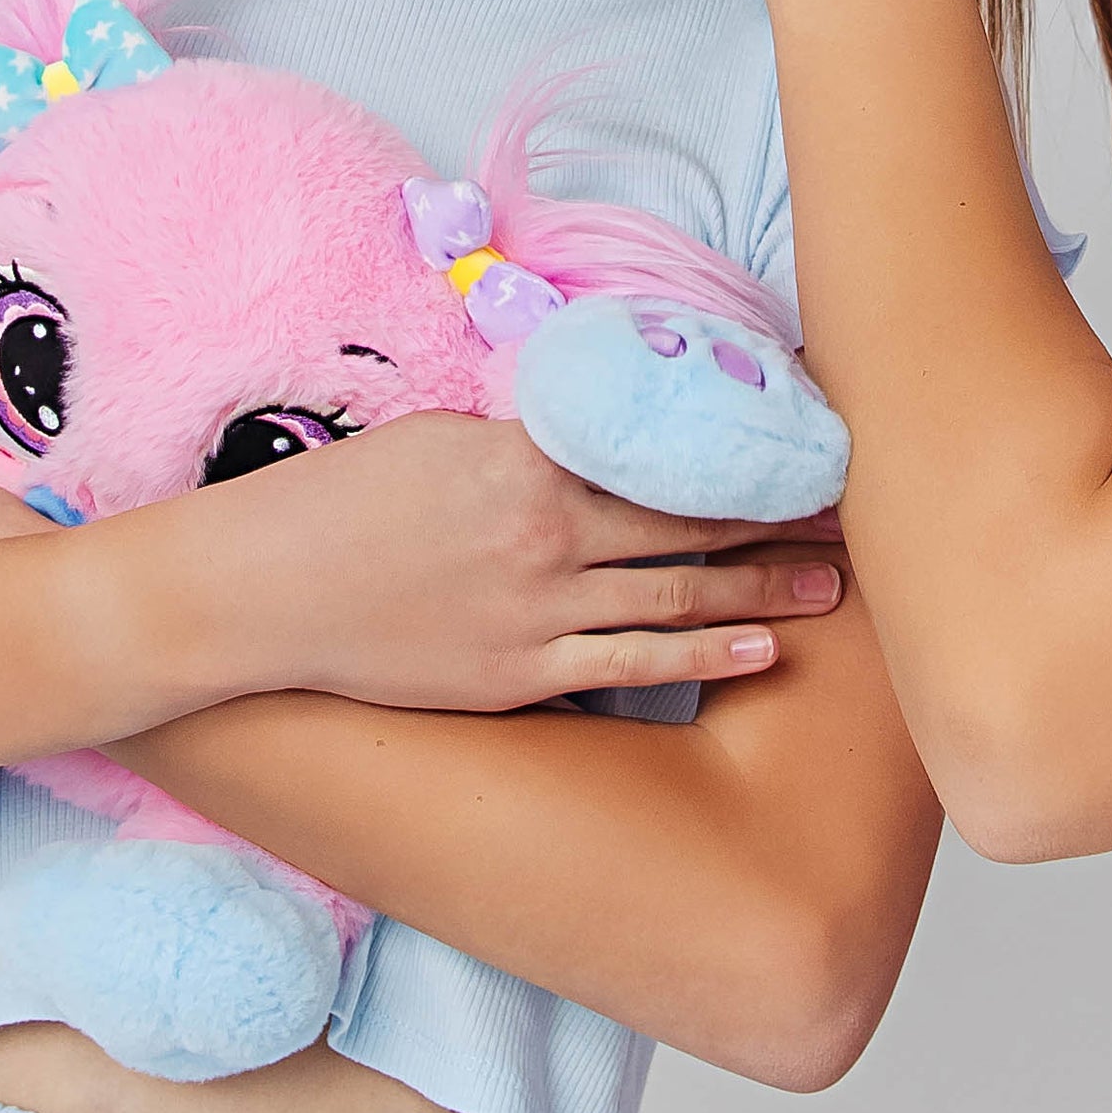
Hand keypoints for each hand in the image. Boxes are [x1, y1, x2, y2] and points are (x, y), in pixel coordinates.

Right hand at [159, 408, 844, 712]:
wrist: (259, 594)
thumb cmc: (334, 502)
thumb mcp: (434, 440)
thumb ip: (522, 444)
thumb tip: (587, 449)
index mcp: (523, 461)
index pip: (657, 452)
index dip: (734, 447)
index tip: (795, 434)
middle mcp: (545, 537)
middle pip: (688, 526)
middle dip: (777, 518)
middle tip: (852, 511)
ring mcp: (535, 616)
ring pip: (676, 599)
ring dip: (763, 591)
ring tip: (834, 587)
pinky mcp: (518, 678)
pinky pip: (629, 665)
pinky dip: (700, 656)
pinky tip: (756, 651)